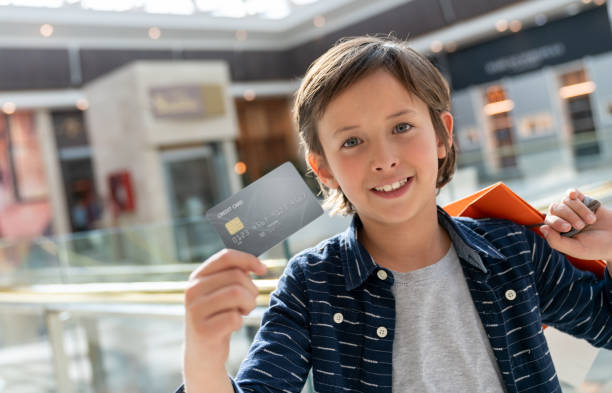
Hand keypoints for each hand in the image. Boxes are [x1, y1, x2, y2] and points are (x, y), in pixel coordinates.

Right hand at [183, 249, 266, 391]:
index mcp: (197, 277)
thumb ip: (234, 275)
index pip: (226, 256)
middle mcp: (192, 291)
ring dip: (248, 303)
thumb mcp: (221, 293)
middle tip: (248, 302)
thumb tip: (254, 263)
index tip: (263, 269)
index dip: (248, 260)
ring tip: (244, 311)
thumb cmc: (218, 317)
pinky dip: (239, 321)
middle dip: (251, 289)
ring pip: (236, 294)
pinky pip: (234, 318)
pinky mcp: (203, 331)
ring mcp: (195, 311)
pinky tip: (232, 326)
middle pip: (236, 276)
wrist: (202, 353)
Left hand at [541, 189, 611, 264]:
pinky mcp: (583, 201)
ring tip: (591, 220)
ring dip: (578, 210)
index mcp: (558, 231)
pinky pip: (572, 193)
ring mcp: (572, 209)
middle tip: (581, 225)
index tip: (569, 228)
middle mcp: (562, 218)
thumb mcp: (576, 249)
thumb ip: (556, 241)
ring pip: (565, 200)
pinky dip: (572, 193)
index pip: (548, 221)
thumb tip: (542, 228)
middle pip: (555, 208)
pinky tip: (574, 195)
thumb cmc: (596, 246)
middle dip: (568, 216)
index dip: (556, 222)